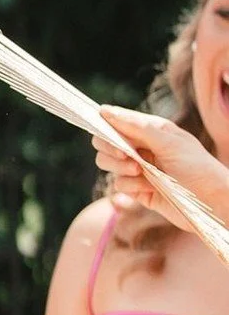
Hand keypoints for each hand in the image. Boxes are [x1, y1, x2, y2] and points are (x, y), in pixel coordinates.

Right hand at [94, 105, 228, 227]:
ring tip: (140, 171)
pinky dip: (130, 186)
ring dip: (120, 168)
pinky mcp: (137, 190)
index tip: (111, 136)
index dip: (106, 127)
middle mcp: (142, 148)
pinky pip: (118, 184)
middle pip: (105, 143)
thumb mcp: (168, 142)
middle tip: (125, 156)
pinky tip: (149, 188)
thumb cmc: (196, 167)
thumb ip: (137, 127)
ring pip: (108, 164)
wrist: (211, 203)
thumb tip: (105, 111)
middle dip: (110, 150)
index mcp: (150, 131)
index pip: (116, 122)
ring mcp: (138, 169)